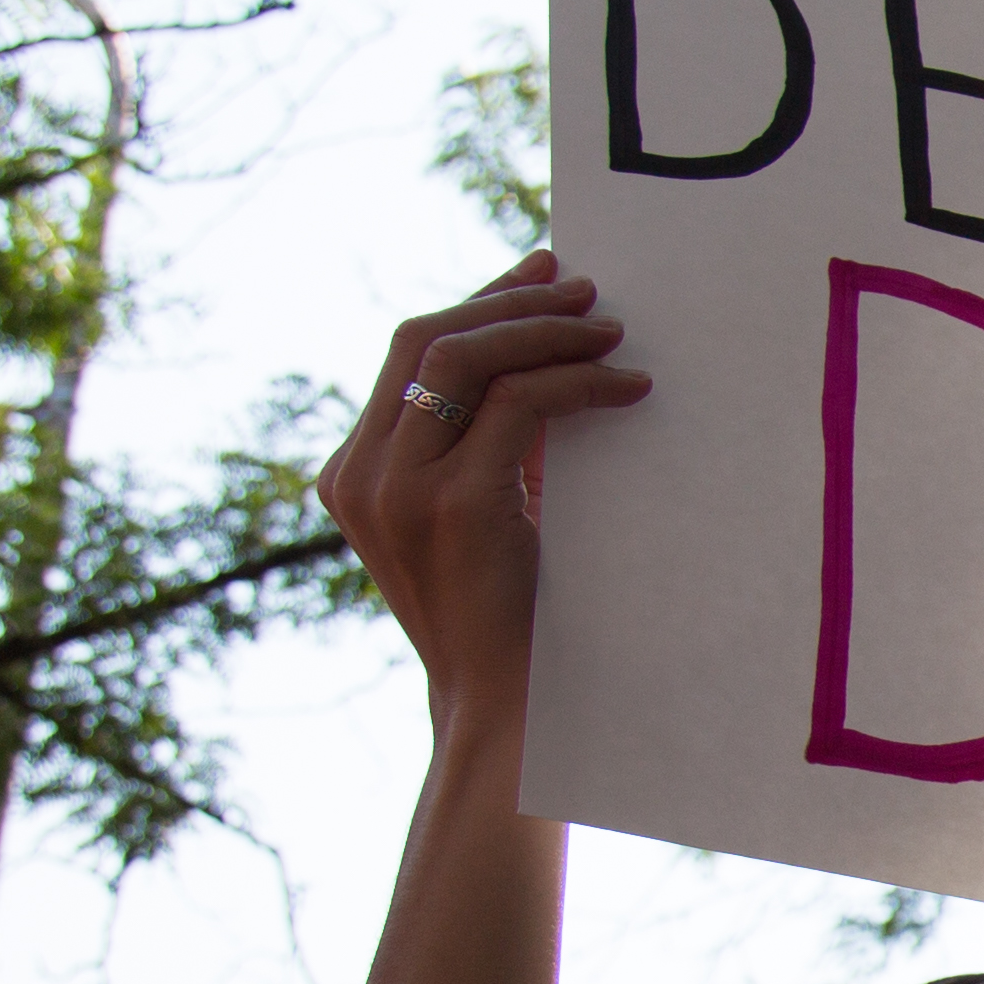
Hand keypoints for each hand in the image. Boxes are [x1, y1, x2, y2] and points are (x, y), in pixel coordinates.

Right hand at [315, 250, 649, 725]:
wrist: (501, 708)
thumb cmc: (507, 614)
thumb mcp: (484, 513)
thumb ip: (491, 444)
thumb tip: (548, 354)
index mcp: (355, 471)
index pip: (408, 352)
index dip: (477, 302)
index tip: (540, 275)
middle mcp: (361, 472)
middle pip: (425, 336)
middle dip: (511, 302)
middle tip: (588, 291)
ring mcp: (398, 489)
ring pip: (465, 356)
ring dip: (546, 331)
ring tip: (614, 330)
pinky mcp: (454, 507)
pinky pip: (519, 405)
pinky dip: (578, 383)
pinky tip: (628, 388)